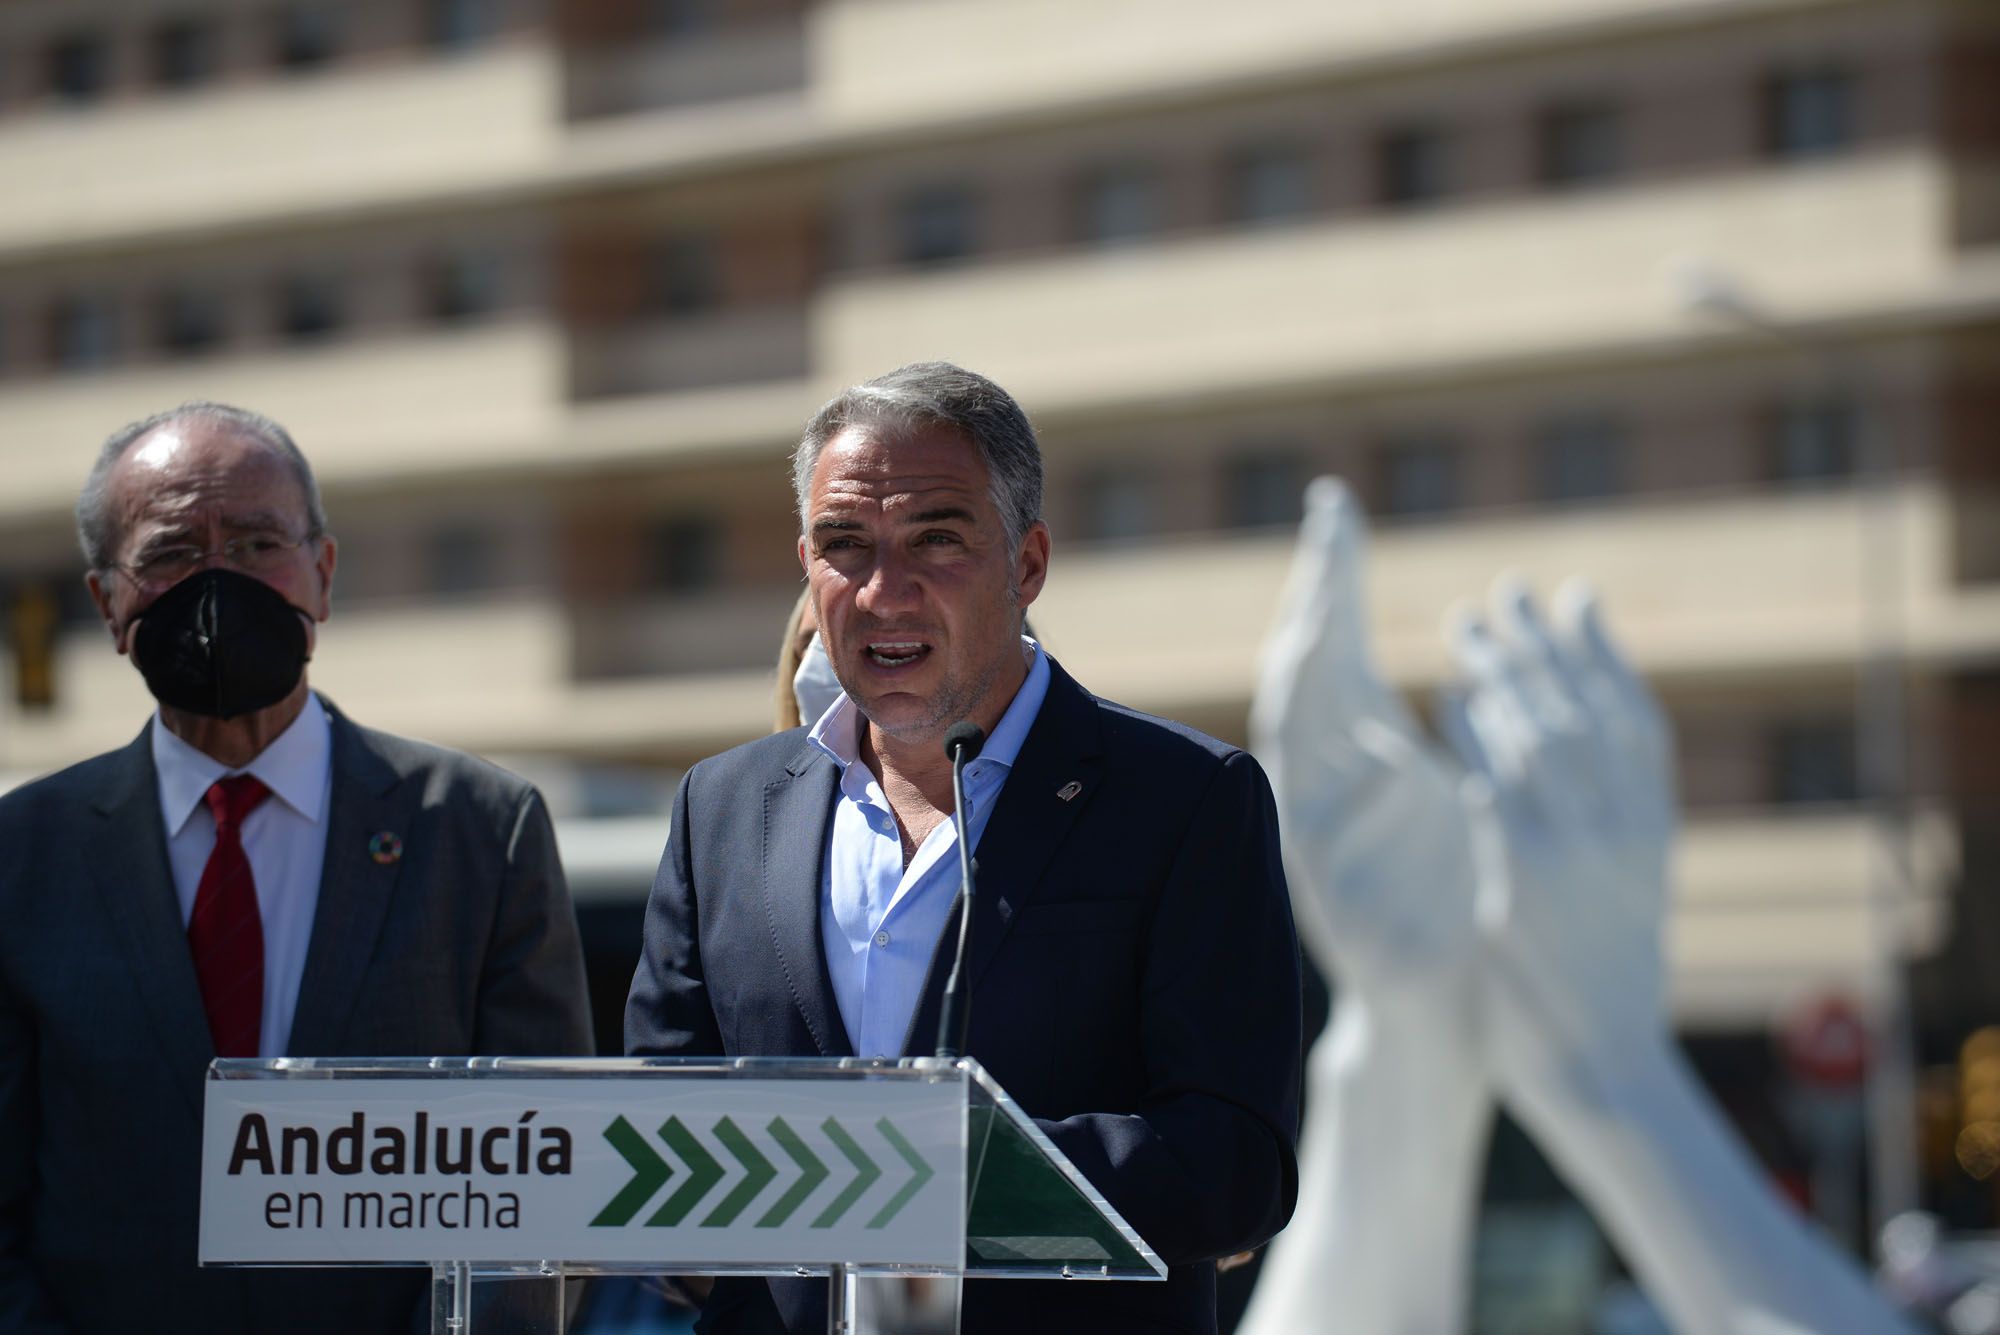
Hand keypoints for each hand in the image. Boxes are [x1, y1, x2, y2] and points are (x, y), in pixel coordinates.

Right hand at [1251, 478, 1479, 998]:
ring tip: (1321, 607)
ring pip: (1294, 730)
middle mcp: (1330, 778)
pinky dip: (1332, 770)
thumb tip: (1473, 660)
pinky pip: (1312, 812)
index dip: (1332, 576)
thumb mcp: (1450, 795)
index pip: (1337, 643)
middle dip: (1316, 596)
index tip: (1337, 508)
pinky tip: (1359, 722)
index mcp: (1364, 749)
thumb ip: (1437, 732)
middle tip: (1328, 528)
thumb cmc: (1455, 896)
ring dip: (1307, 666)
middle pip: (1307, 669)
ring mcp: (1317, 828)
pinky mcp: (1323, 884)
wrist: (1447, 1003)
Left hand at [1441, 576, 1674, 1068]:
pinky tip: (1451, 701)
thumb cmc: (1610, 982)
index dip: (1606, 653)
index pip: (1636, 718)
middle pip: (1583, 710)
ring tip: (1466, 626)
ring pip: (1542, 737)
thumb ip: (1619, 822)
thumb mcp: (1634, 888)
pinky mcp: (1524, 881)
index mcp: (1655, 829)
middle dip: (1542, 643)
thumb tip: (1603, 757)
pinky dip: (1479, 741)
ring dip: (1502, 674)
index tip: (1579, 598)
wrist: (1604, 1065)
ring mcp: (1577, 853)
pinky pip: (1497, 790)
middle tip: (1507, 590)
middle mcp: (1625, 830)